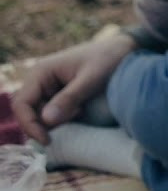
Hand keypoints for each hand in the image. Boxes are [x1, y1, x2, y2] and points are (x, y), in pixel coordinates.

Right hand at [12, 33, 136, 143]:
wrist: (124, 49)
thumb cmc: (108, 59)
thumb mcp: (91, 79)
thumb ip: (69, 98)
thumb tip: (46, 120)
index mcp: (40, 72)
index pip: (21, 104)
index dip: (29, 124)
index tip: (47, 140)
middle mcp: (39, 81)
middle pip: (30, 113)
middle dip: (48, 123)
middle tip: (75, 117)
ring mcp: (48, 88)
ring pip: (42, 115)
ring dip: (58, 120)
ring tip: (81, 110)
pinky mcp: (59, 95)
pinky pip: (54, 113)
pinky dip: (65, 117)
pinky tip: (82, 109)